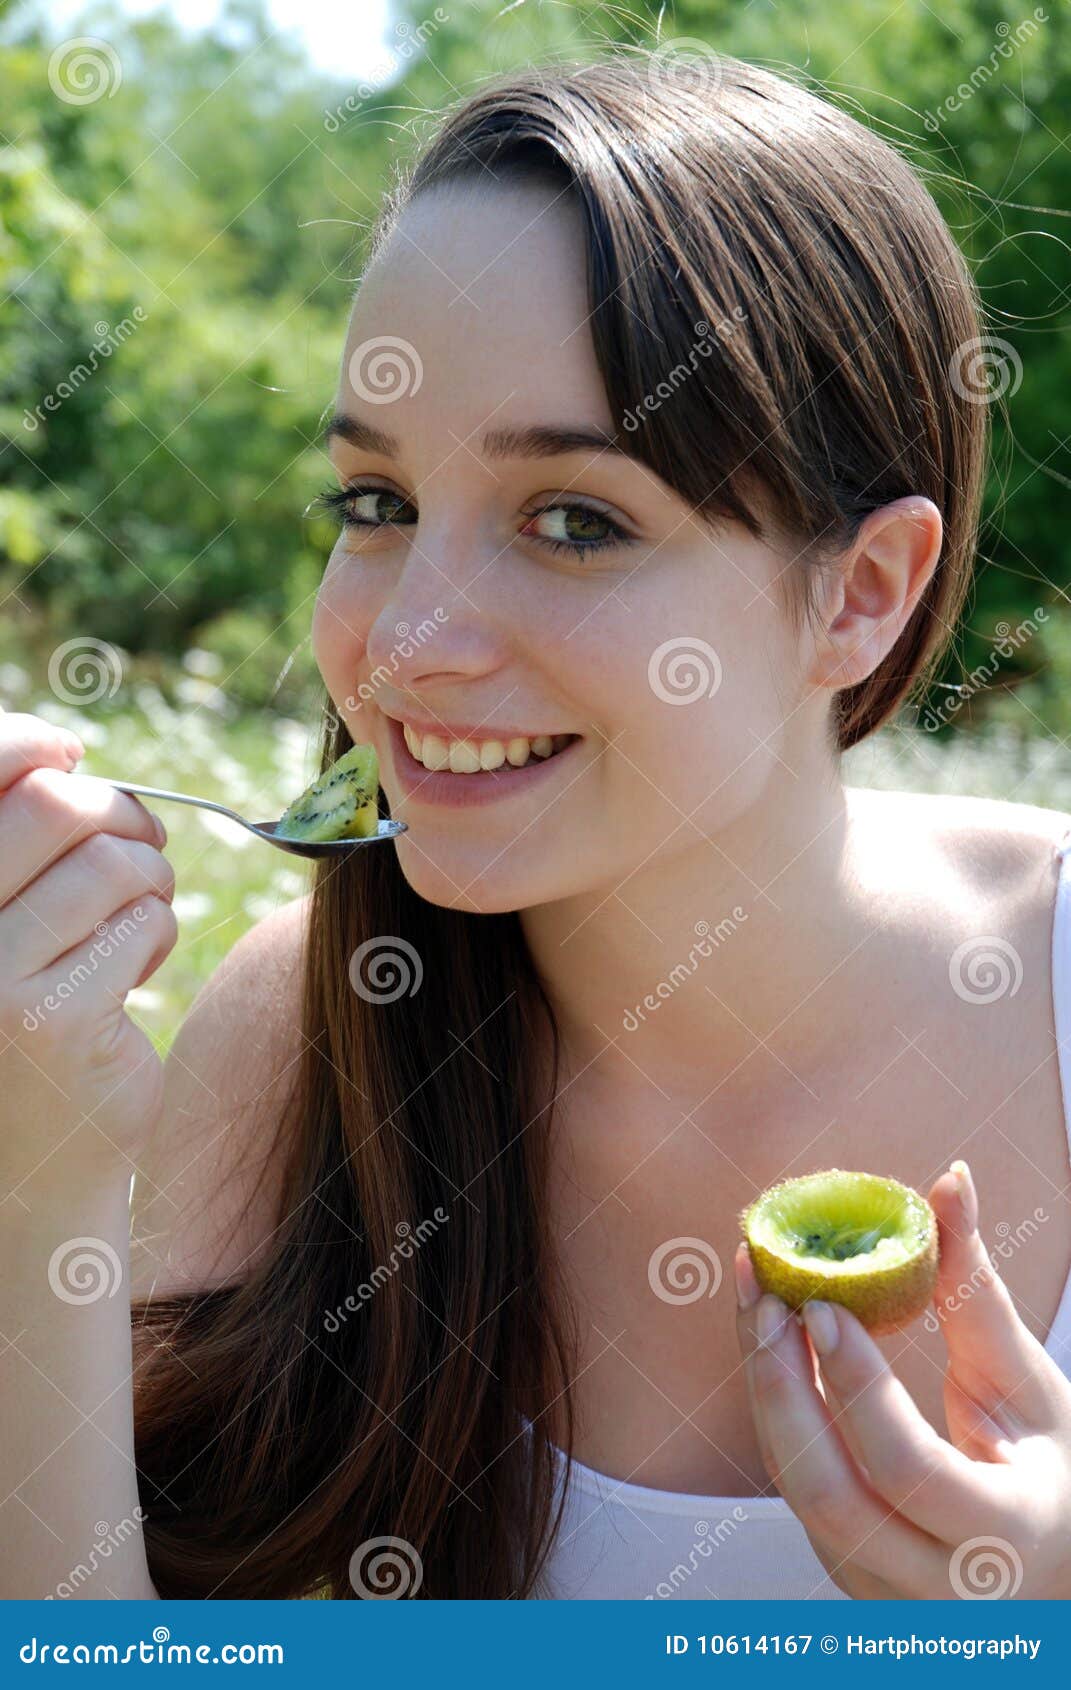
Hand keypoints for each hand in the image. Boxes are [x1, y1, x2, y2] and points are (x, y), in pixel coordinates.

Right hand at [0, 712, 176, 1192]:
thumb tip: (64, 751)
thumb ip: (12, 845)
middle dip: (120, 816)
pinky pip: (142, 922)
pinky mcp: (52, 1019)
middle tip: (142, 849)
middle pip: (57, 806)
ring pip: (112, 863)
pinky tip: (131, 974)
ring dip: (149, 881)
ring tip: (137, 918)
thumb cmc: (15, 1019)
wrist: (25, 1164)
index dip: (34, 743)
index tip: (72, 754)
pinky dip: (156, 933)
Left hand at [734, 1159, 1070, 1597]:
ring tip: (756, 1298)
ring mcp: (882, 1590)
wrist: (1047, 1559)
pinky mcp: (843, 1572)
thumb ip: (977, 1289)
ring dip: (765, 1390)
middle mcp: (936, 1585)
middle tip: (764, 1293)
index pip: (907, 1468)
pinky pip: (794, 1488)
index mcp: (1003, 1537)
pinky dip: (775, 1410)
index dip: (856, 1385)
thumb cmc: (1049, 1461)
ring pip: (797, 1493)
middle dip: (781, 1387)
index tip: (821, 1303)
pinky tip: (768, 1339)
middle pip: (828, 1494)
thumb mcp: (1029, 1383)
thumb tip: (950, 1180)